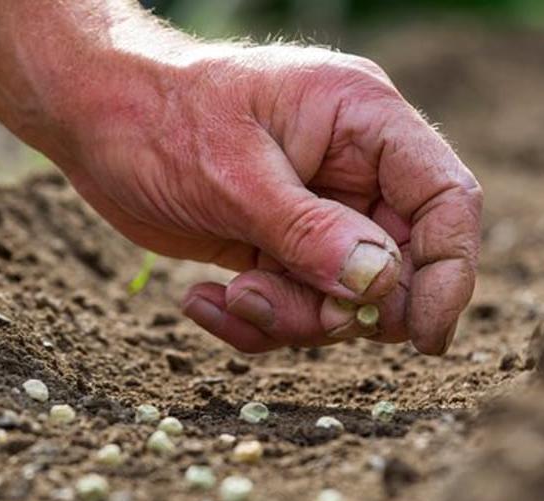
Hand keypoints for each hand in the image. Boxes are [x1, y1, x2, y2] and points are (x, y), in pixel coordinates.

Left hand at [53, 44, 481, 354]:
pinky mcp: (278, 244)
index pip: (445, 196)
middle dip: (342, 307)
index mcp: (361, 120)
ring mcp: (315, 210)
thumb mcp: (233, 175)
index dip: (450, 270)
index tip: (424, 337)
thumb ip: (308, 232)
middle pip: (397, 263)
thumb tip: (380, 283)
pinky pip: (293, 303)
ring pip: (342, 296)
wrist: (93, 121)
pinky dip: (254, 319)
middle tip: (271, 305)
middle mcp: (351, 168)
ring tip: (230, 298)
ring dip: (289, 317)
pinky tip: (203, 303)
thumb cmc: (158, 121)